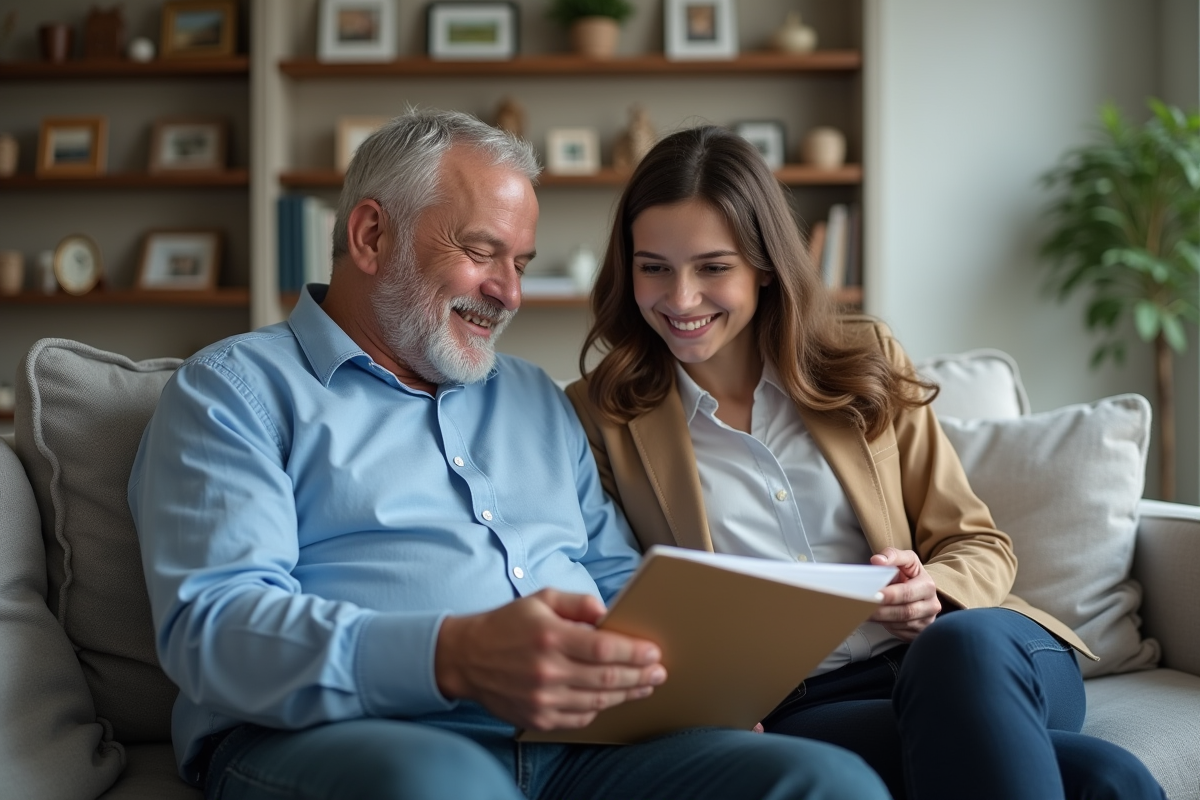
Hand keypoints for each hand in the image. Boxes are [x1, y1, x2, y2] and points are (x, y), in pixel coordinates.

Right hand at [434, 589, 666, 730]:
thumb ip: (578, 602)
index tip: (654, 652)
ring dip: (626, 694)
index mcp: (550, 637)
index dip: (634, 652)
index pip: (604, 648)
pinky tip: (612, 699)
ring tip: (645, 686)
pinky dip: (599, 709)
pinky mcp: (538, 718)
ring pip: (597, 701)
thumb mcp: (541, 599)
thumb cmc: (507, 624)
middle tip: (659, 672)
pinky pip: (579, 718)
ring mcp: (542, 699)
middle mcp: (547, 671)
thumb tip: (608, 613)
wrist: (466, 658)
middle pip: (607, 678)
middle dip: (639, 675)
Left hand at [868, 548, 940, 640]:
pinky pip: (900, 632)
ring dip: (880, 619)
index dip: (890, 595)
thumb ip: (892, 556)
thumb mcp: (906, 560)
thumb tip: (877, 560)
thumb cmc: (910, 575)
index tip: (874, 594)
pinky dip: (885, 626)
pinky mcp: (919, 632)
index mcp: (928, 586)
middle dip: (881, 610)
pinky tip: (874, 618)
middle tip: (862, 606)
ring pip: (901, 624)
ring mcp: (926, 621)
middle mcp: (931, 605)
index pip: (907, 593)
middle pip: (904, 612)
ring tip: (863, 611)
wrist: (922, 590)